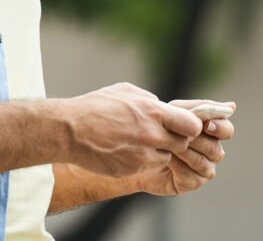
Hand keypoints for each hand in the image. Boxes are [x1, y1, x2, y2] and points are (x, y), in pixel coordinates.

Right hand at [64, 83, 202, 177]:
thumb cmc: (96, 106)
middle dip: (176, 140)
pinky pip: (145, 166)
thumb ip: (150, 100)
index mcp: (154, 112)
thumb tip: (162, 106)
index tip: (183, 125)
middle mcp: (152, 135)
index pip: (192, 125)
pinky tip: (124, 150)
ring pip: (165, 158)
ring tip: (138, 141)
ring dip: (158, 152)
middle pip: (182, 144)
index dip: (190, 126)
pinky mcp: (130, 170)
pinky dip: (140, 160)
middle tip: (162, 135)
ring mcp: (142, 155)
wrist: (70, 130)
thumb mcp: (126, 92)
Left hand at [136, 100, 235, 196]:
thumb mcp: (178, 111)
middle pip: (215, 148)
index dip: (220, 128)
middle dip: (197, 141)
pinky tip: (167, 157)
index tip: (206, 125)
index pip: (227, 130)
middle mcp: (213, 152)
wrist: (138, 149)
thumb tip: (233, 106)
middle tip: (182, 135)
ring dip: (186, 151)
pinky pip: (191, 174)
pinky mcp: (192, 182)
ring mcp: (204, 169)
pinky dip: (178, 164)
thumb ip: (203, 108)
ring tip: (170, 144)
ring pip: (203, 162)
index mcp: (213, 133)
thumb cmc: (161, 127)